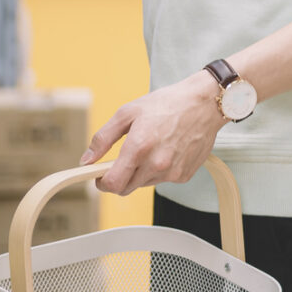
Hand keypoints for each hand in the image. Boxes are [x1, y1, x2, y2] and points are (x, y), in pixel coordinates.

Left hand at [81, 73, 226, 195]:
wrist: (205, 103)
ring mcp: (172, 172)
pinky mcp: (184, 175)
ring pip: (144, 184)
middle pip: (126, 188)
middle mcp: (157, 164)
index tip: (101, 176)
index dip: (102, 183)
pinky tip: (168, 150)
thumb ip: (103, 138)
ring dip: (141, 172)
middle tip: (125, 158)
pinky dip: (160, 170)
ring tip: (152, 147)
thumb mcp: (128, 112)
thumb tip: (86, 159)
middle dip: (120, 177)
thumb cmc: (167, 104)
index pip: (113, 184)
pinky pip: (163, 180)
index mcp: (139, 147)